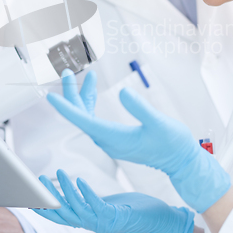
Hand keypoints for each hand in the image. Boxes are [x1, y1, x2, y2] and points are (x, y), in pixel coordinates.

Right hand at [33, 169, 194, 232]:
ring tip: (57, 173)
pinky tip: (80, 180)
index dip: (44, 207)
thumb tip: (73, 189)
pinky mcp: (115, 216)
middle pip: (63, 214)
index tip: (30, 195)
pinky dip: (86, 193)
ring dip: (65, 192)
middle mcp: (92, 224)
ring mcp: (103, 222)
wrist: (157, 217)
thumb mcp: (104, 203)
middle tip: (38, 181)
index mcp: (88, 220)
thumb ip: (88, 200)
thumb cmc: (130, 208)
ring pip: (77, 209)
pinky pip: (96, 205)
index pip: (60, 216)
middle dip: (48, 198)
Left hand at [46, 70, 229, 212]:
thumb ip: (141, 108)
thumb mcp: (159, 123)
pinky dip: (92, 103)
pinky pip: (95, 120)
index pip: (82, 120)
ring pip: (87, 116)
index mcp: (113, 137)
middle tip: (67, 72)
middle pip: (80, 115)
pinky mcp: (116, 138)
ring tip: (88, 75)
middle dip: (72, 93)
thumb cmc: (173, 143)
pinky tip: (95, 91)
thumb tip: (122, 92)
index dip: (66, 107)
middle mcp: (107, 140)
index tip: (51, 96)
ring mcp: (110, 140)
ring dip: (83, 96)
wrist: (181, 161)